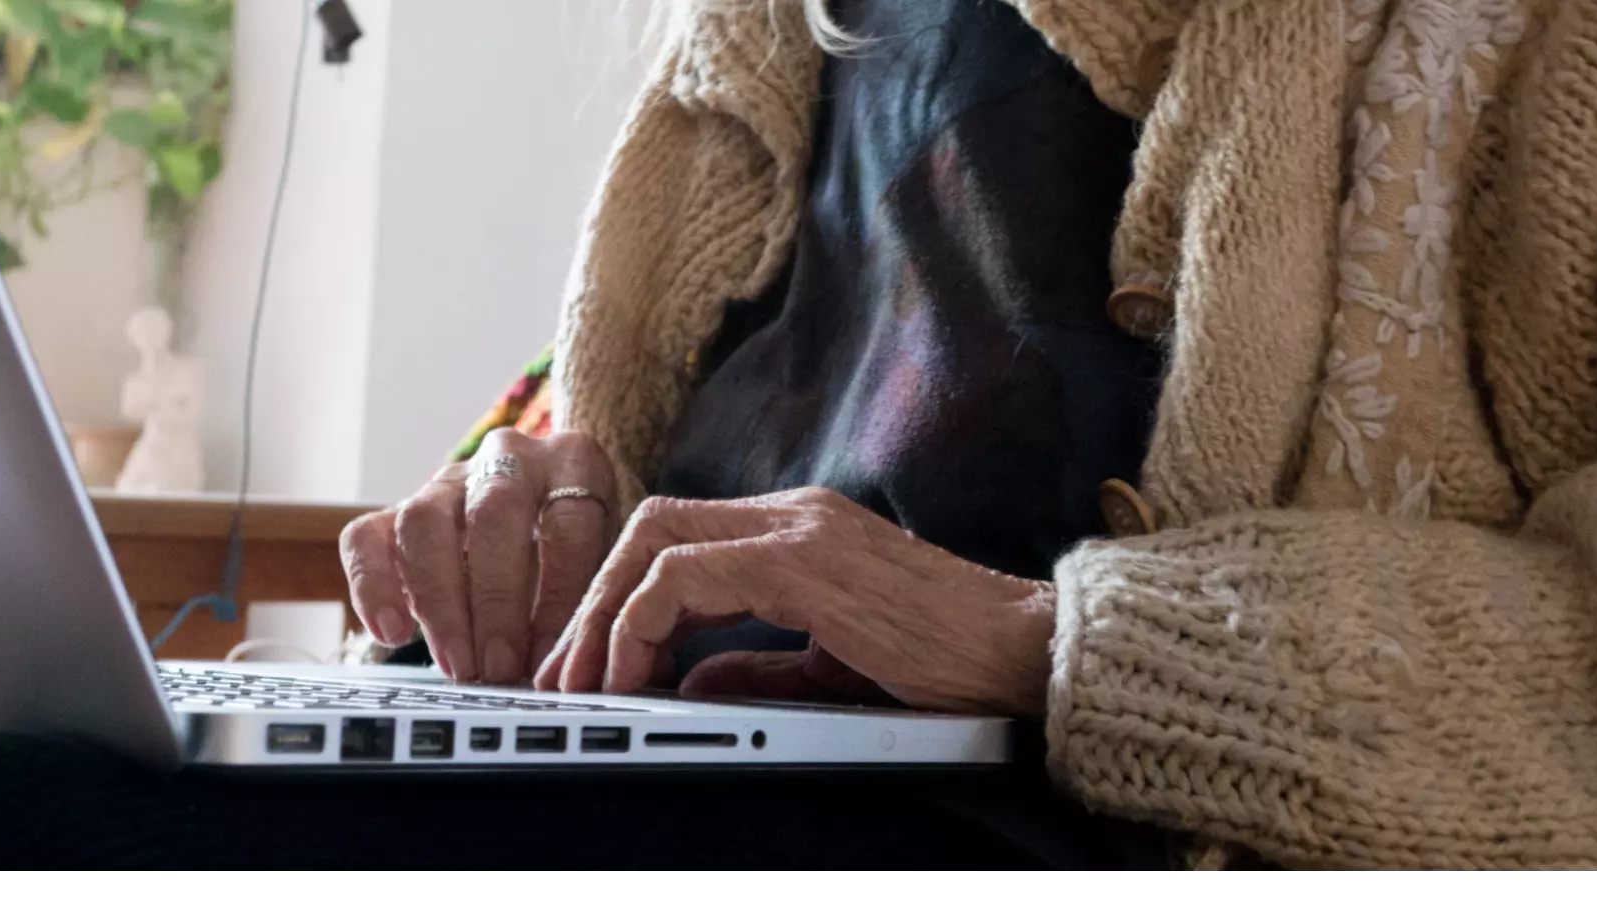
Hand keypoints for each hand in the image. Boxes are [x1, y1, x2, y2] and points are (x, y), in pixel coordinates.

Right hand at [340, 429, 617, 683]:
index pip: (569, 522)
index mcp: (573, 463)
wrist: (544, 510)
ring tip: (457, 665)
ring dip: (438, 602)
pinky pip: (366, 536)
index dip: (558, 594)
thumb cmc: (583, 547)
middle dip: (495, 601)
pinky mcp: (396, 508)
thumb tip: (564, 670)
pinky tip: (391, 635)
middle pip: (493, 515)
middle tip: (499, 668)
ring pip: (424, 522)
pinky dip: (374, 587)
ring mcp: (447, 479)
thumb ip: (588, 598)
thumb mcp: (604, 559)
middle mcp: (508, 459)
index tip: (549, 658)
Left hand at [533, 488, 1055, 717]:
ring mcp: (800, 528)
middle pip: (650, 523)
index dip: (621, 596)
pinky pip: (687, 573)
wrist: (1027, 653)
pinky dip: (643, 621)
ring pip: (654, 537)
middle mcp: (794, 513)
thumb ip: (760, 667)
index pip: (679, 536)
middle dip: (594, 599)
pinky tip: (637, 675)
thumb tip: (692, 678)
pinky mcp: (806, 562)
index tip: (595, 664)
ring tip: (589, 682)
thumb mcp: (833, 665)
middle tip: (569, 674)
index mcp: (800, 530)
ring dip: (605, 612)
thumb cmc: (948, 661)